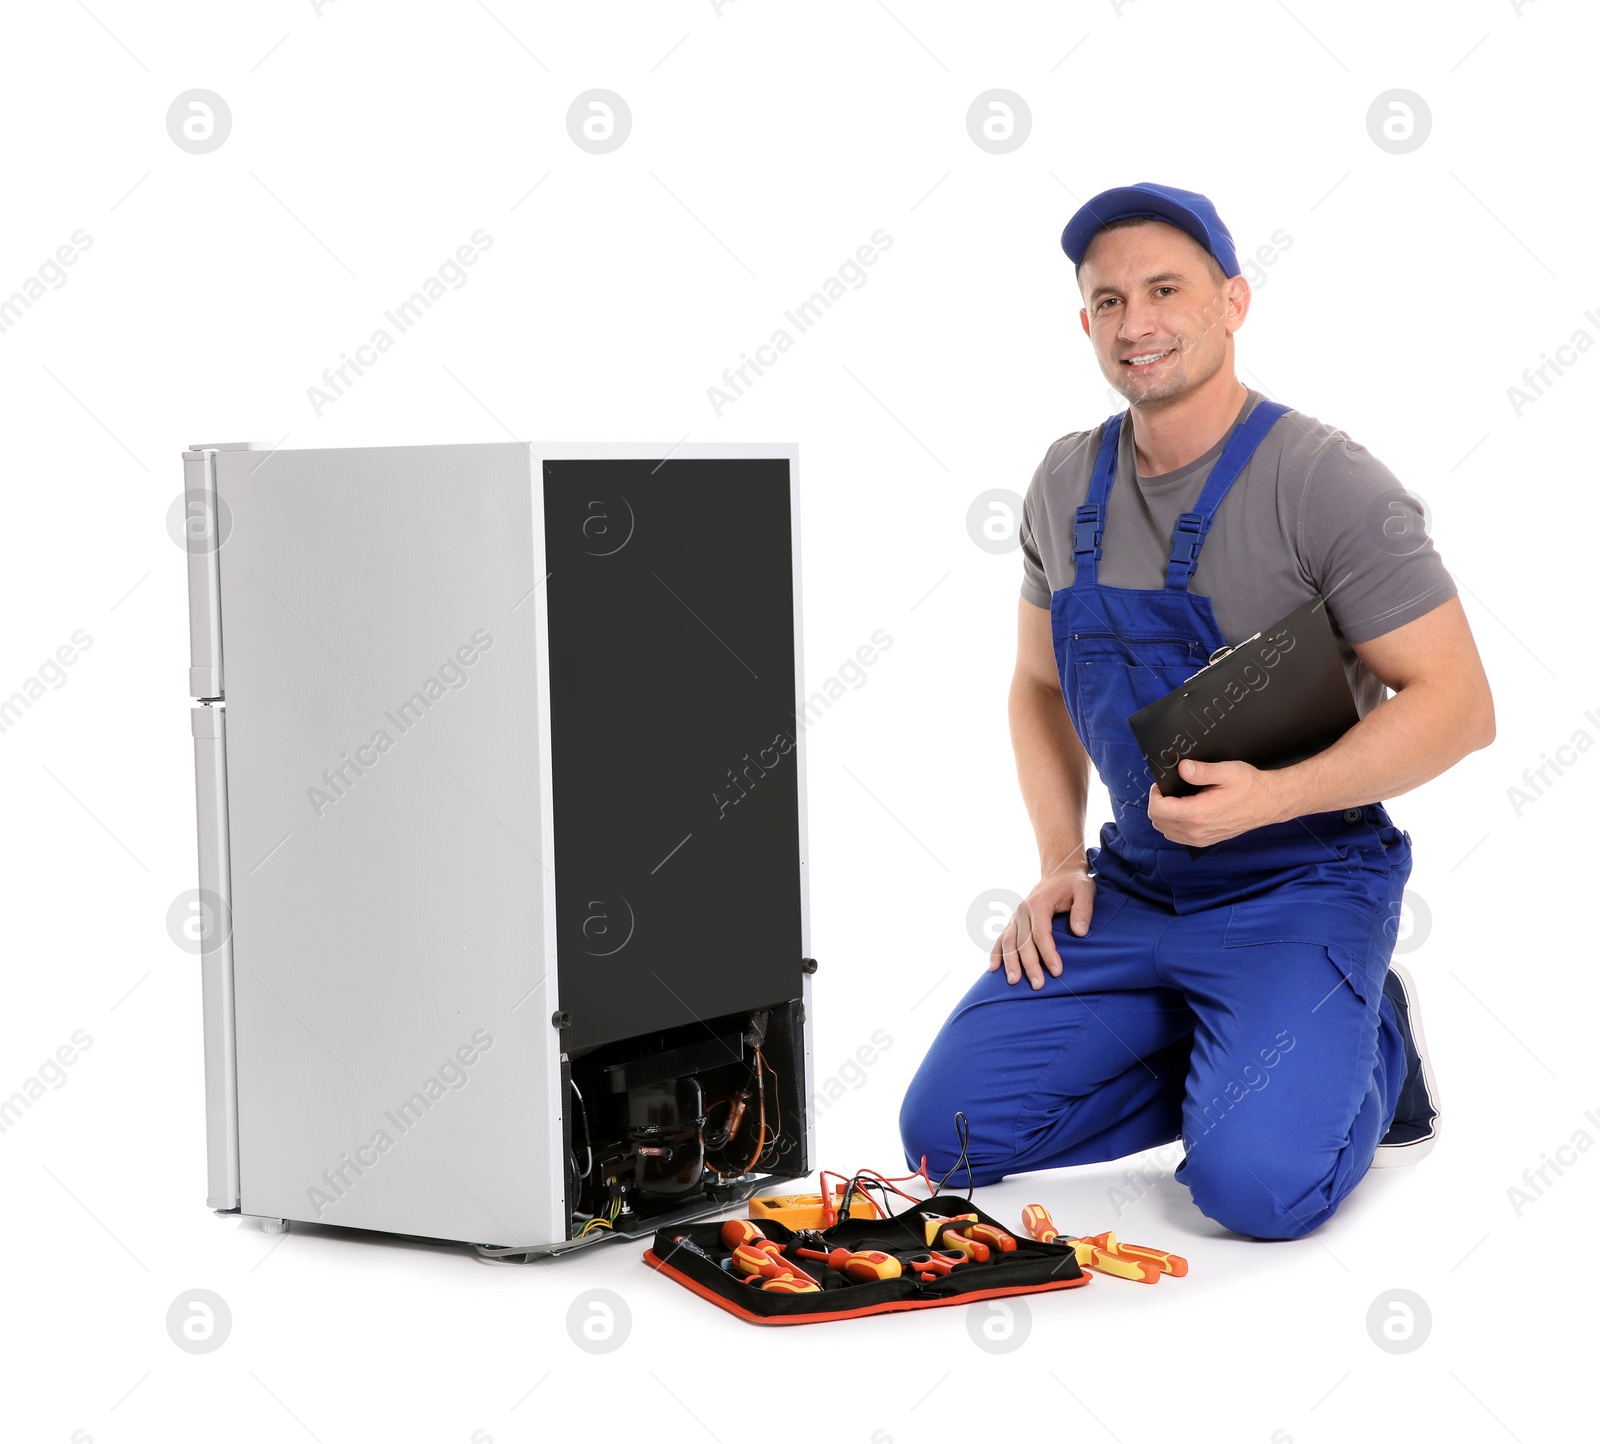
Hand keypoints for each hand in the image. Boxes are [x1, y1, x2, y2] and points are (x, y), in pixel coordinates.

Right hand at [988, 869, 1095, 989]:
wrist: (1059, 872)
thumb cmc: (1074, 883)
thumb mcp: (1085, 890)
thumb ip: (1083, 910)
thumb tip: (1079, 932)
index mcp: (1039, 903)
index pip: (1041, 933)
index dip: (1048, 953)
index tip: (1057, 972)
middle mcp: (1022, 910)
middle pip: (1023, 941)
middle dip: (1029, 965)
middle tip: (1038, 985)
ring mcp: (1016, 916)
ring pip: (1009, 942)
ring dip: (1010, 963)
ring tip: (1014, 982)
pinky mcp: (1014, 921)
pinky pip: (1002, 938)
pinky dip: (996, 953)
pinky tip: (993, 969)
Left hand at [1147, 757, 1285, 845]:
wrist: (1269, 803)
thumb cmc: (1249, 786)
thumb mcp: (1227, 771)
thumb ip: (1202, 771)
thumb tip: (1182, 768)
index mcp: (1198, 813)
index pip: (1157, 809)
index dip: (1155, 794)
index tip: (1163, 784)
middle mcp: (1196, 831)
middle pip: (1158, 821)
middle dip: (1158, 803)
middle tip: (1170, 789)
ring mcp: (1200, 839)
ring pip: (1165, 830)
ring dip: (1165, 814)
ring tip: (1178, 799)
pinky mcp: (1205, 841)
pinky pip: (1177, 836)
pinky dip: (1173, 824)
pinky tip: (1185, 810)